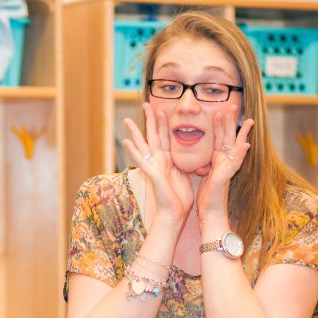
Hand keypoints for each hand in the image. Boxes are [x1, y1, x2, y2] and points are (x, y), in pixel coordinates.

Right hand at [121, 103, 194, 227]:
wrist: (175, 213)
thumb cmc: (180, 197)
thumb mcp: (186, 173)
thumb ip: (185, 161)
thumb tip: (191, 152)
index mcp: (167, 159)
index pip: (165, 136)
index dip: (163, 122)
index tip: (162, 107)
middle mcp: (158, 160)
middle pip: (153, 135)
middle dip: (150, 119)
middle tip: (145, 103)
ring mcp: (153, 166)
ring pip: (143, 145)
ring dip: (135, 132)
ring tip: (127, 120)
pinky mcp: (151, 174)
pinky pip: (141, 160)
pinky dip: (133, 151)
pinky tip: (126, 142)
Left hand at [196, 106, 253, 222]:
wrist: (210, 216)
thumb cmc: (208, 198)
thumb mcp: (205, 177)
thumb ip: (206, 165)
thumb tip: (203, 158)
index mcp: (218, 161)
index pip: (220, 139)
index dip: (221, 124)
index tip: (222, 109)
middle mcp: (225, 163)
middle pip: (229, 138)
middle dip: (232, 121)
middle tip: (235, 104)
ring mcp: (227, 170)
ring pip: (235, 148)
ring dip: (240, 133)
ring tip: (247, 120)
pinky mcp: (225, 179)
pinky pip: (234, 165)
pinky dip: (240, 155)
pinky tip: (246, 145)